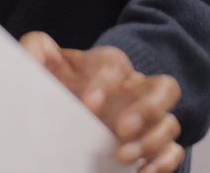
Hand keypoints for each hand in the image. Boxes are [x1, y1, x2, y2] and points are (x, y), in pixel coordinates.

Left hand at [19, 31, 184, 171]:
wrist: (59, 112)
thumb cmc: (56, 84)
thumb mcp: (43, 64)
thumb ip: (36, 49)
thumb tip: (36, 49)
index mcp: (107, 66)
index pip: (116, 65)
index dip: (105, 83)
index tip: (88, 105)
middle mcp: (134, 89)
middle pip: (163, 88)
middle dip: (147, 109)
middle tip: (121, 129)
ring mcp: (147, 118)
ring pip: (170, 123)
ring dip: (151, 141)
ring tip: (122, 157)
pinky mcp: (151, 144)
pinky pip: (173, 150)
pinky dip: (164, 162)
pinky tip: (143, 172)